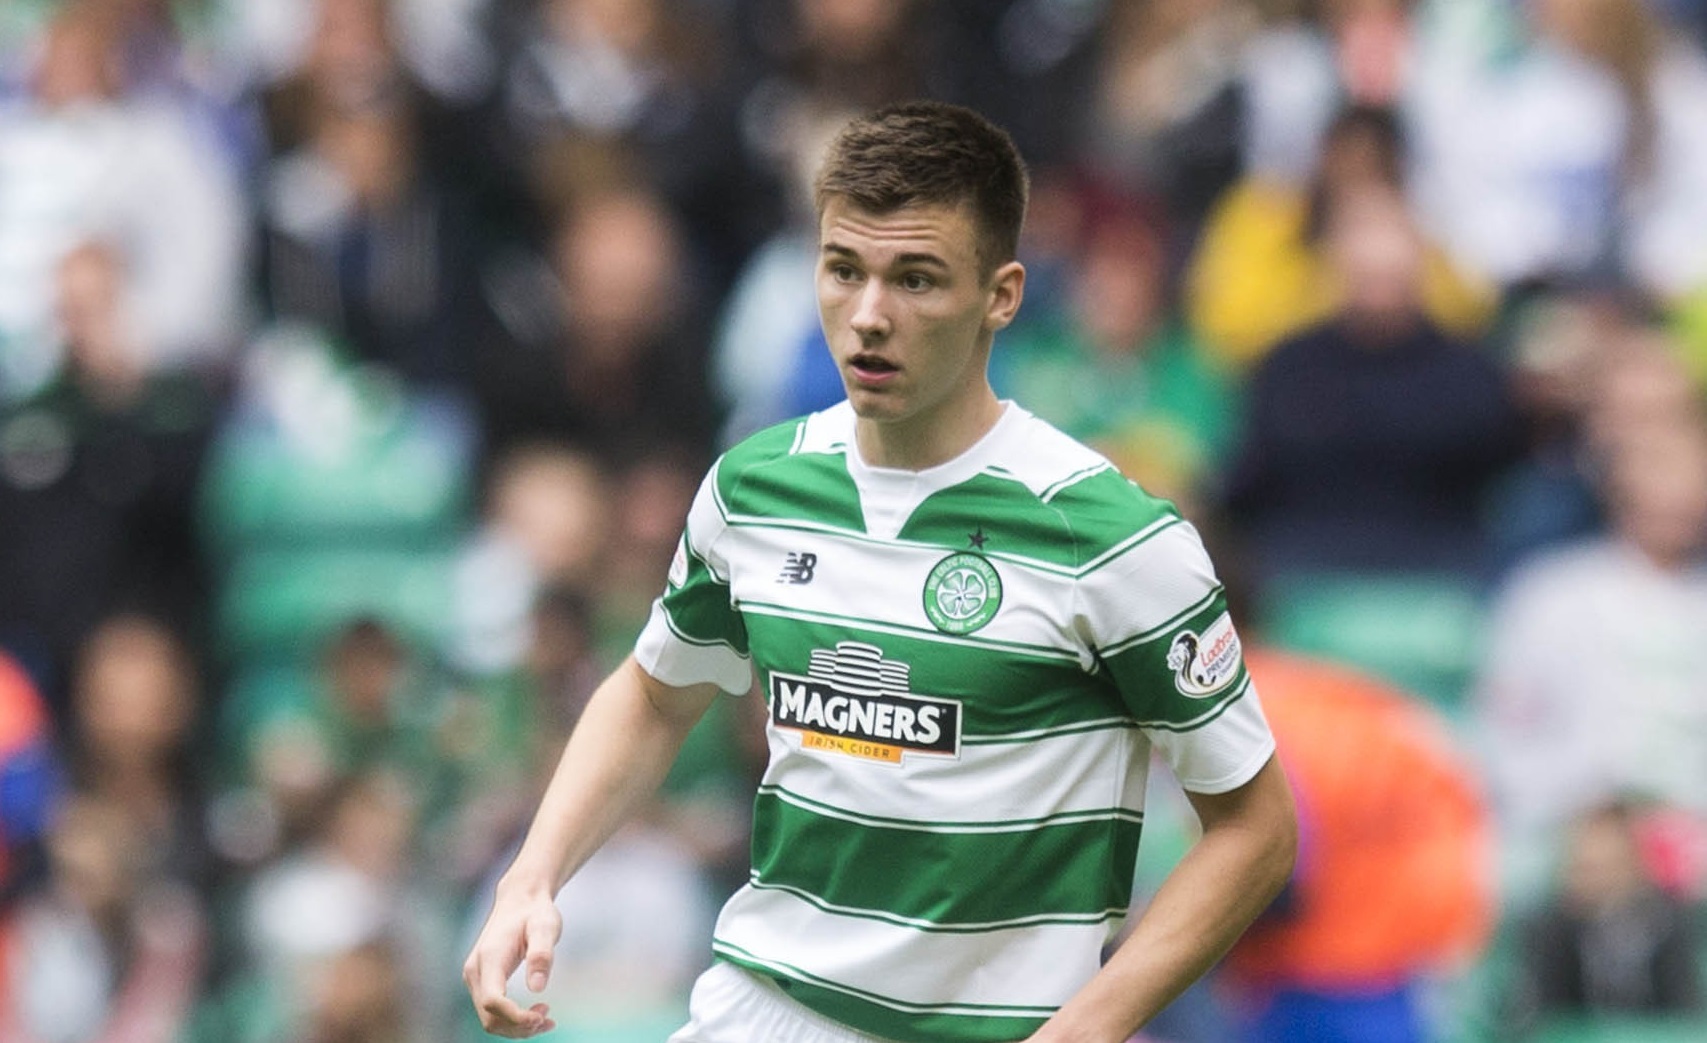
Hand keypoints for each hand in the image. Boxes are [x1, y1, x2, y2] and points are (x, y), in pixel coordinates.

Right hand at [462, 880, 562, 1037]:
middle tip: (549, 1021)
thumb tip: (538, 988)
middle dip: (518, 1027)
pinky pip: (491, 1011)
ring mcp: (475, 978)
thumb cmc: (535, 912)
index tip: (542, 1016)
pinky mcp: (481, 982)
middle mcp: (475, 971)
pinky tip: (536, 1016)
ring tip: (546, 1020)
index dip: (515, 1017)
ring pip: (489, 1018)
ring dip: (516, 1028)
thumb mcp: (546, 926)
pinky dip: (512, 1020)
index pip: (493, 1001)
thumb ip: (541, 954)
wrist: (519, 900)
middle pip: (489, 1016)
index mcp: (489, 958)